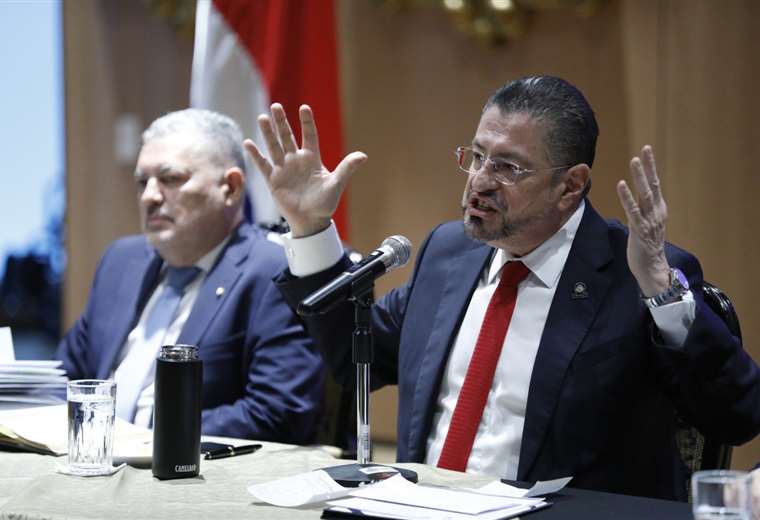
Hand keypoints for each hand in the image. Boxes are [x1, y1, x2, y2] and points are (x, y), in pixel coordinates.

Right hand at [244, 103, 366, 236]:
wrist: (311, 221)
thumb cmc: (325, 203)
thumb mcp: (336, 184)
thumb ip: (347, 168)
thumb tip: (363, 156)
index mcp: (312, 158)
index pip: (309, 135)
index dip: (307, 122)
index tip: (304, 108)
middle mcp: (296, 160)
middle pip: (287, 136)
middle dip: (282, 122)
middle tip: (276, 105)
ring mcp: (284, 169)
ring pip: (274, 146)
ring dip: (268, 133)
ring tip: (262, 117)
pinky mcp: (273, 180)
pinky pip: (263, 164)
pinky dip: (256, 154)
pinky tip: (248, 142)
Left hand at [616, 145, 670, 296]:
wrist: (652, 267)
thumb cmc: (648, 246)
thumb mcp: (649, 224)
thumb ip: (644, 210)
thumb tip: (637, 198)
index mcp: (659, 210)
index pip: (655, 184)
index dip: (651, 168)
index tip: (647, 151)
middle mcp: (656, 212)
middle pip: (653, 185)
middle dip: (648, 167)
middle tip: (645, 150)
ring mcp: (649, 220)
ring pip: (644, 194)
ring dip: (639, 177)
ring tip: (634, 161)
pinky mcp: (639, 229)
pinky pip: (632, 210)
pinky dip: (627, 197)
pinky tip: (621, 184)